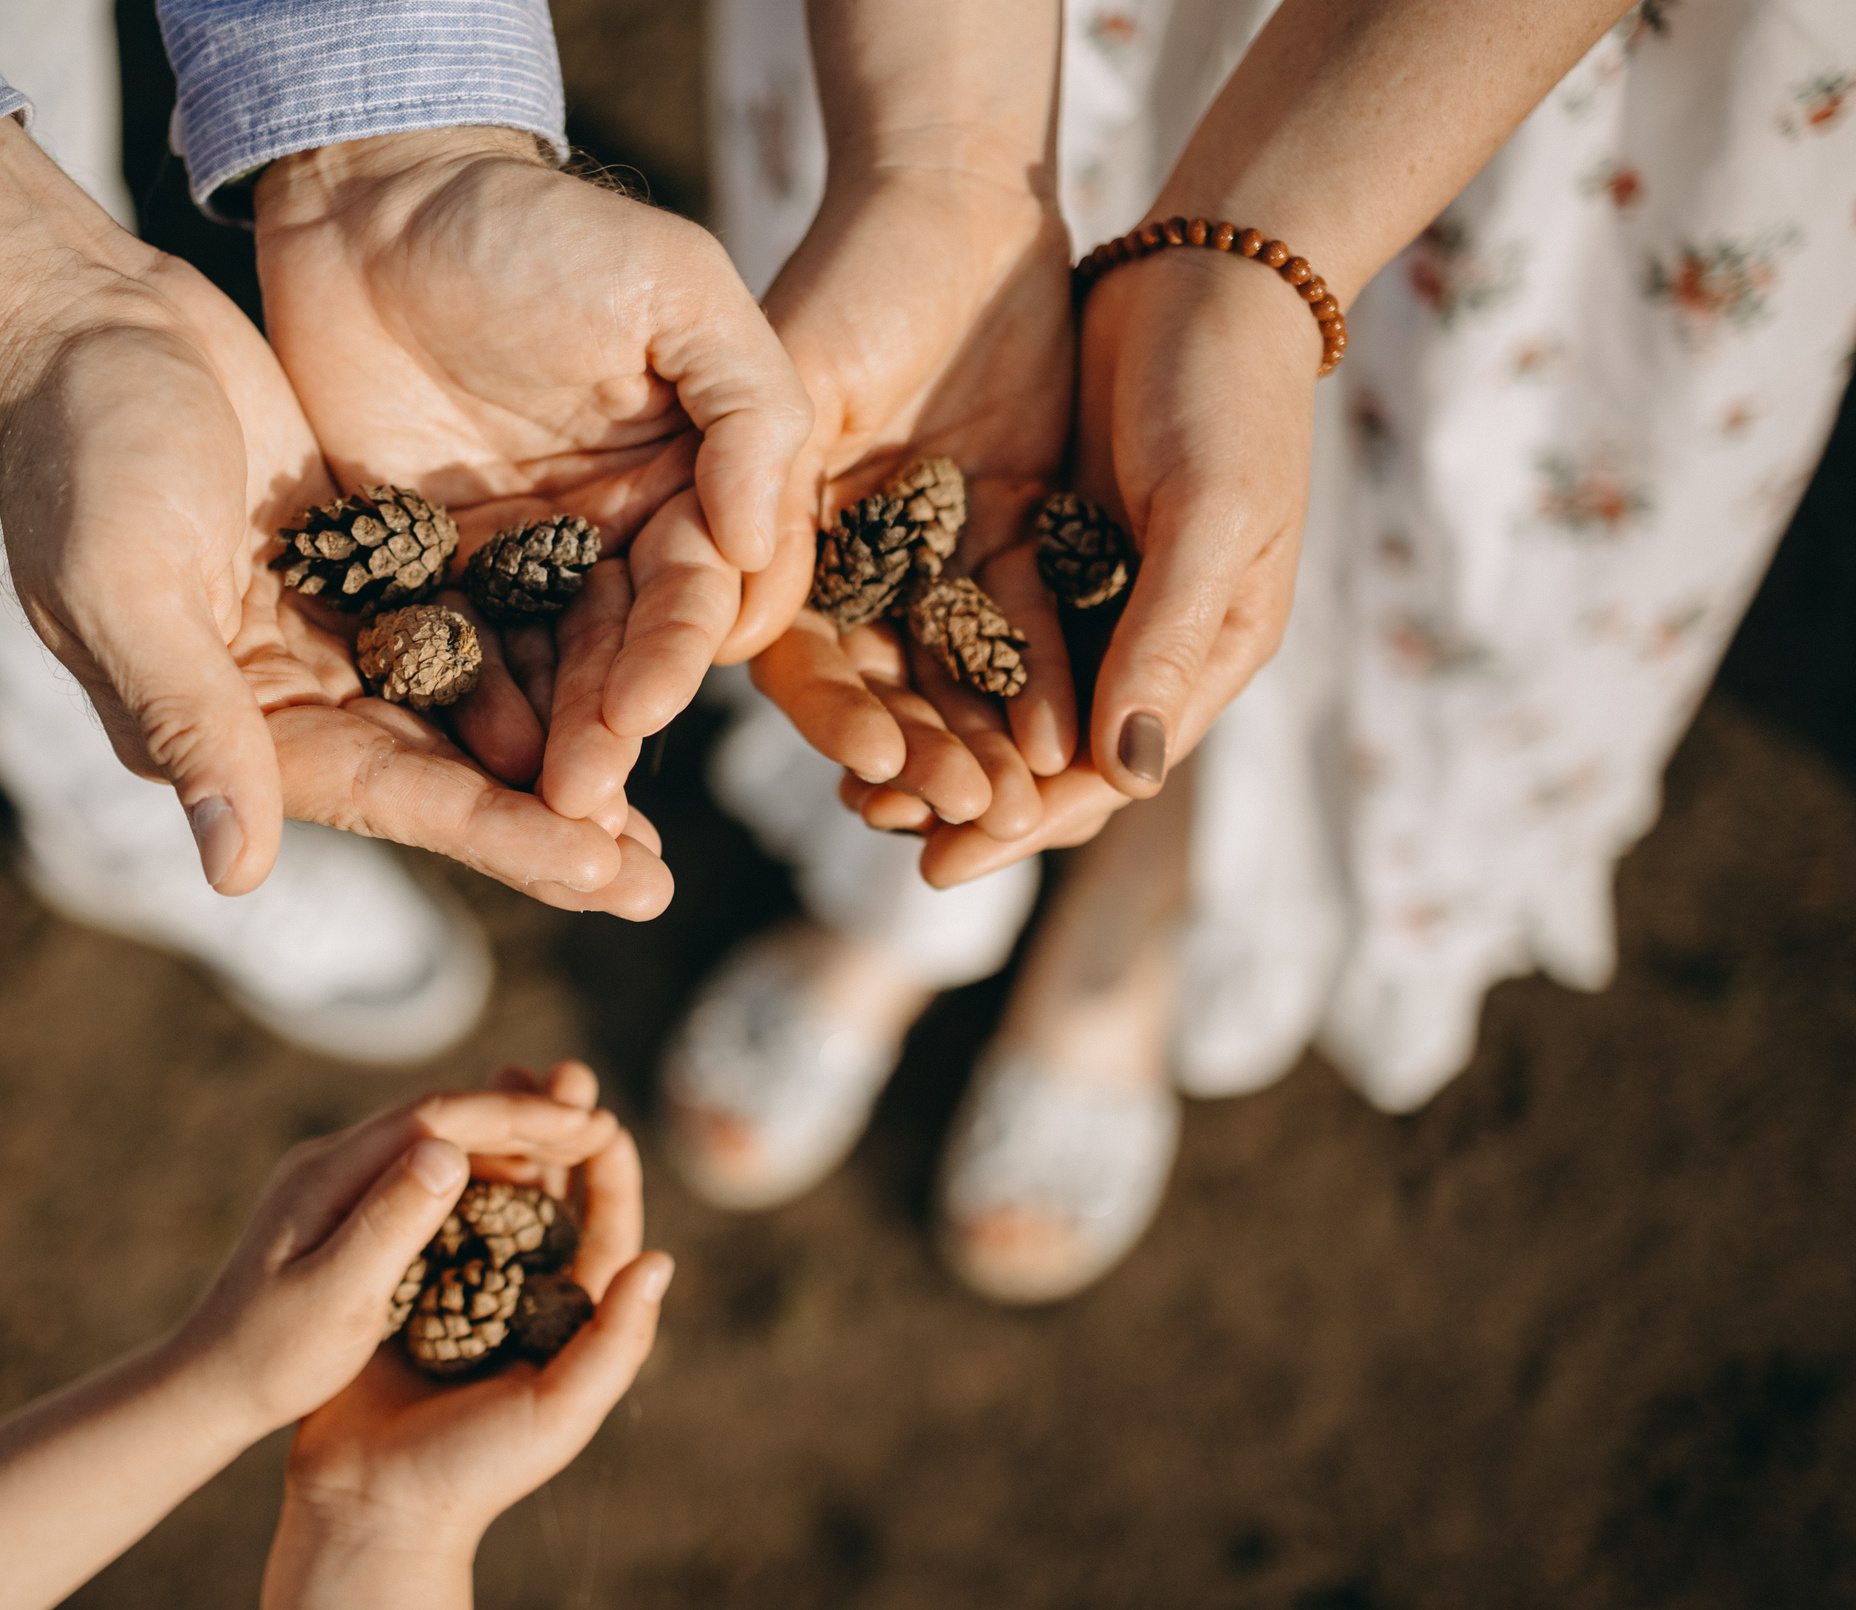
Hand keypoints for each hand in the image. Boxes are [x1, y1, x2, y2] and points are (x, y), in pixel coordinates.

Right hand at [0, 119, 666, 910]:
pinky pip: (464, 628)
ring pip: (463, 714)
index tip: (607, 878)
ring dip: (553, 760)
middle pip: (442, 780)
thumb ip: (189, 721)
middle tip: (657, 885)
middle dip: (548, 832)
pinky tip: (612, 681)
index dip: (503, 840)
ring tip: (651, 818)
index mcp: (229, 728)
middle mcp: (285, 700)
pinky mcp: (364, 566)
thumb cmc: (82, 454)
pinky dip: (531, 661)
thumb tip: (237, 872)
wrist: (83, 326)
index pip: (392, 799)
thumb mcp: (126, 585)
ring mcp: (328, 634)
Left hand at [170, 1066, 634, 1439]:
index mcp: (330, 1174)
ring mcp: (332, 1181)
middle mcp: (330, 1161)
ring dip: (505, 1136)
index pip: (439, 1118)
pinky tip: (514, 1189)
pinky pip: (420, 1167)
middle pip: (441, 1114)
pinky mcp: (338, 1207)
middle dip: (523, 1113)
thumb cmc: (270, 1358)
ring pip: (434, 1136)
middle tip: (599, 1122)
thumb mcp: (336, 1301)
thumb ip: (389, 1224)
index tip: (587, 1123)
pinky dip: (477, 1167)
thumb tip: (446, 1148)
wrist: (202, 1386)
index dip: (519, 1115)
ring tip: (575, 1145)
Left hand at [254, 127, 811, 826]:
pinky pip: (455, 656)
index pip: (709, 593)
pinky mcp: (432, 570)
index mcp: (694, 482)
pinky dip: (463, 713)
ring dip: (549, 748)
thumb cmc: (536, 228)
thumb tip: (757, 540)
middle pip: (630, 654)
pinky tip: (462, 772)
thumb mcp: (675, 289)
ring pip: (550, 675)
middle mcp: (618, 536)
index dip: (681, 655)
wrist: (371, 203)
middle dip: (615, 728)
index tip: (648, 709)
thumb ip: (748, 406)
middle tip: (586, 802)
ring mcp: (524, 561)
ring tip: (538, 819)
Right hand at [276, 1066, 663, 1546]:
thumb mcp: (561, 1411)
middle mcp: (517, 1291)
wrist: (367, 1505)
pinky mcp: (397, 1279)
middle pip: (548, 1191)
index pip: (604, 1227)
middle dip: (557, 1127)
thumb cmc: (475, 1469)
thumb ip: (616, 1342)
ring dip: (497, 1129)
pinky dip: (433, 1162)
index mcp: (564, 1318)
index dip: (611, 1171)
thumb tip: (660, 1260)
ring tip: (503, 1070)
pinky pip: (422, 1206)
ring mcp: (455, 1280)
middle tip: (563, 1069)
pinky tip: (431, 1116)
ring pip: (486, 1186)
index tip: (608, 1120)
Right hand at [736, 168, 1085, 860]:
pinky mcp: (1014, 535)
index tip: (877, 769)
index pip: (801, 661)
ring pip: (962, 674)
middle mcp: (847, 572)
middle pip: (885, 690)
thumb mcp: (796, 389)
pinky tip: (1079, 733)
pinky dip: (1054, 677)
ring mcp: (932, 559)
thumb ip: (764, 505)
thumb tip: (732, 641)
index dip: (837, 719)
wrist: (962, 200)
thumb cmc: (856, 281)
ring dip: (992, 740)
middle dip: (928, 758)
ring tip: (1028, 801)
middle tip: (973, 813)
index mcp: (775, 548)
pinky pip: (1035, 624)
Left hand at [904, 240, 1318, 886]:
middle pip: (1032, 750)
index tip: (940, 861)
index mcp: (1194, 659)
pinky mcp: (1022, 533)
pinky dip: (913, 651)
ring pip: (987, 691)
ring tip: (854, 775)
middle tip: (872, 823)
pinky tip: (851, 672)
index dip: (1021, 821)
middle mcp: (1129, 640)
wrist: (1209, 274)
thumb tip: (1119, 775)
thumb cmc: (1233, 397)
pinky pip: (959, 614)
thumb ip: (1162, 641)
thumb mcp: (1210, 520)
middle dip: (957, 792)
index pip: (1098, 774)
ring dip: (926, 732)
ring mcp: (1073, 588)